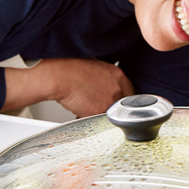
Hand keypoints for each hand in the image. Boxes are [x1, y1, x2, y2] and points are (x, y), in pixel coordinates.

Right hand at [3, 58, 133, 117]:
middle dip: (112, 107)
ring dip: (100, 113)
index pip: (130, 91)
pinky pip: (99, 119)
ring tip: (86, 107)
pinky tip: (80, 112)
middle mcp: (118, 87)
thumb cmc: (71, 70)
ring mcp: (110, 100)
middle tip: (99, 107)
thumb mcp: (96, 69)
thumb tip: (106, 89)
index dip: (122, 99)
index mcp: (118, 75)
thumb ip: (107, 79)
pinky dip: (90, 118)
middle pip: (122, 104)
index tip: (117, 103)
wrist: (59, 76)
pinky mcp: (99, 111)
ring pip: (110, 112)